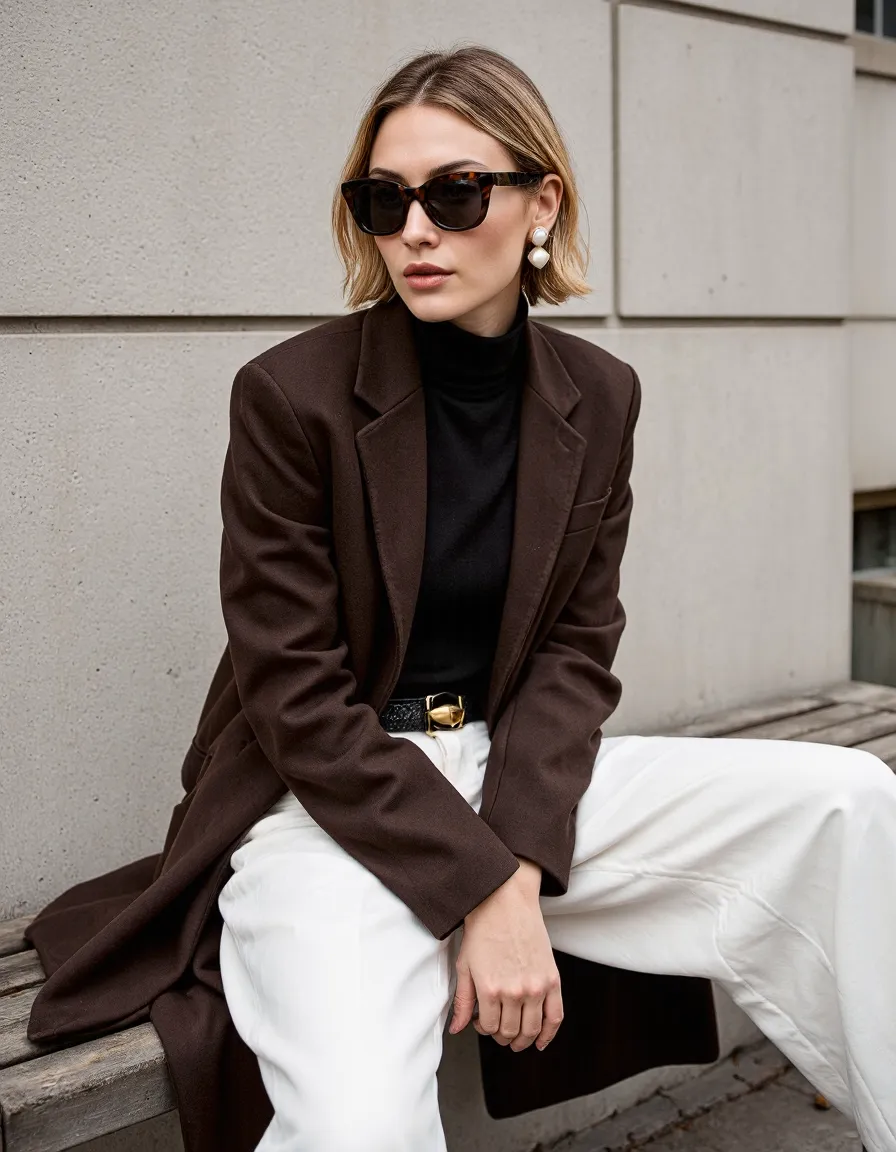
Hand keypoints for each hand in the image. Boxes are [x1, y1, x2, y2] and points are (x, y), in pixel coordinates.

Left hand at [449, 858, 563, 1051]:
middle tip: (497, 1027)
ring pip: (531, 1030)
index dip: (483, 1028)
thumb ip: (462, 1001)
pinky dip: (548, 1034)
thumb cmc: (483, 930)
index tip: (481, 1020)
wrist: (505, 902)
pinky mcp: (552, 979)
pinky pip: (556, 1017)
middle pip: (510, 1032)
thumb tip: (457, 1029)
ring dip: (522, 1040)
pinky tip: (540, 1041)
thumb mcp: (465, 966)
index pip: (489, 1028)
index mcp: (490, 989)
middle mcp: (514, 992)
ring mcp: (536, 987)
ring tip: (515, 1036)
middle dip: (501, 1035)